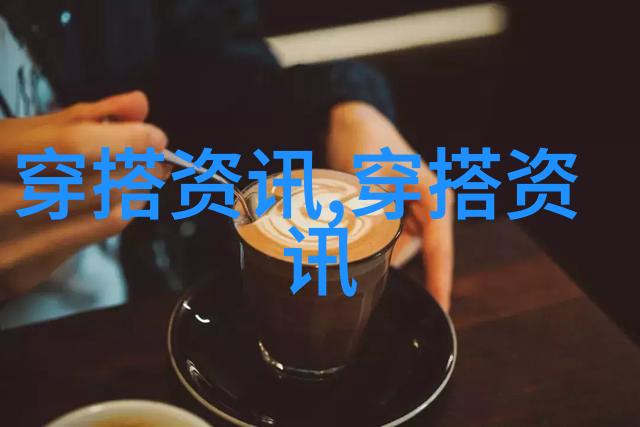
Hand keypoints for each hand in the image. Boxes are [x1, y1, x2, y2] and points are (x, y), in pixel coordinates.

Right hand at [0, 91, 169, 301]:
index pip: (75, 146)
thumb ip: (82, 117)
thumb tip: (138, 104)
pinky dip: (123, 213)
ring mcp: (9, 244)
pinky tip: (127, 200)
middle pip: (99, 185)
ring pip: (106, 215)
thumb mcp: (20, 134)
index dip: (126, 141)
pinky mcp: (24, 273)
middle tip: (156, 157)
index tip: (154, 137)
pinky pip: (95, 239)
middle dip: (141, 168)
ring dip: (138, 191)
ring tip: (147, 175)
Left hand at [326, 101, 453, 310]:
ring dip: (379, 252)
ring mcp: (415, 210)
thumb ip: (367, 213)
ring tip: (353, 240)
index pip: (439, 248)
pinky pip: (389, 239)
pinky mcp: (398, 212)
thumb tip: (362, 251)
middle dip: (394, 265)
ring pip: (400, 248)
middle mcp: (430, 206)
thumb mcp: (364, 176)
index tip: (440, 308)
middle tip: (366, 276)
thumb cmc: (364, 141)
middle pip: (420, 252)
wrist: (350, 120)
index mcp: (434, 197)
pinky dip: (373, 243)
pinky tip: (356, 236)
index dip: (439, 280)